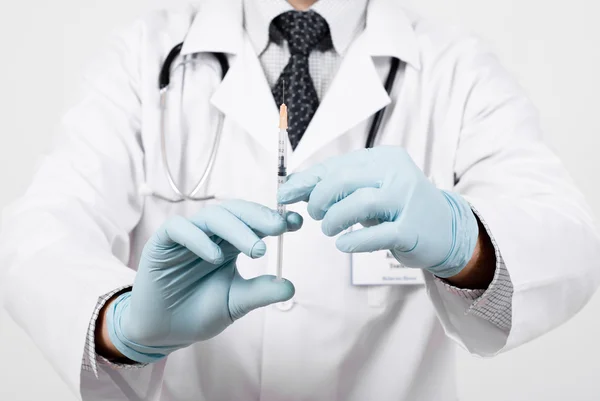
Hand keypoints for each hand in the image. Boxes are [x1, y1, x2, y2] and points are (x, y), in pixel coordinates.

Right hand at [105, 200, 302, 362]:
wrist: (163, 332)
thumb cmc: (198, 313)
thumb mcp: (235, 303)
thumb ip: (259, 292)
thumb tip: (290, 286)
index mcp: (230, 243)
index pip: (253, 221)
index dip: (274, 218)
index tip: (298, 223)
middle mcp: (210, 234)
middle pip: (235, 212)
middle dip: (259, 217)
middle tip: (280, 228)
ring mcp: (187, 236)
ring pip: (213, 216)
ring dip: (237, 229)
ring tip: (256, 250)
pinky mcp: (162, 242)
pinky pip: (179, 228)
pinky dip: (198, 238)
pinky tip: (215, 257)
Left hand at [277, 146, 478, 277]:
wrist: (446, 229)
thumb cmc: (397, 207)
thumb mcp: (369, 189)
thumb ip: (335, 185)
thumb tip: (292, 187)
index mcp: (384, 158)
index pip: (336, 165)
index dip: (306, 181)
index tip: (285, 194)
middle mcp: (397, 173)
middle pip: (344, 180)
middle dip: (319, 199)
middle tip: (314, 215)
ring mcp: (407, 200)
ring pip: (360, 203)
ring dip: (334, 219)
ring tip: (328, 229)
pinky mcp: (413, 229)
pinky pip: (378, 234)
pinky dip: (354, 240)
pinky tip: (343, 244)